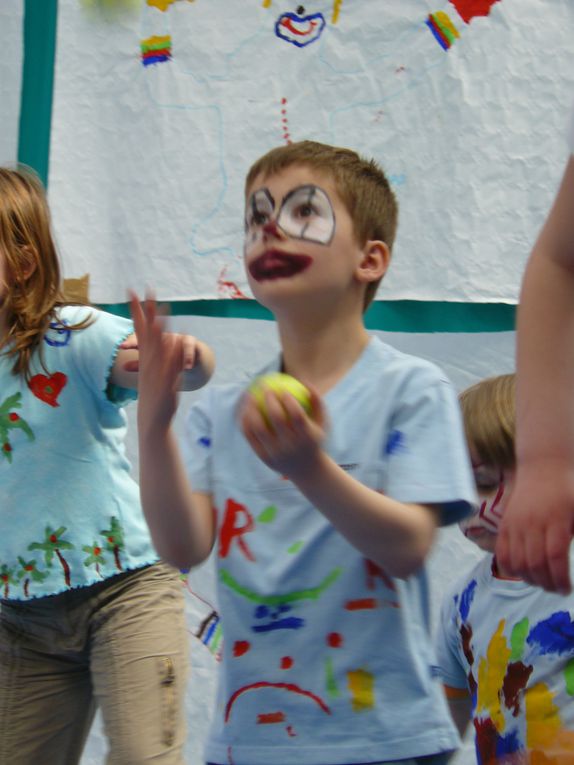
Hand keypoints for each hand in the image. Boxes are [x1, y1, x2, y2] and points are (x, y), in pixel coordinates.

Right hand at [129, 292, 193, 432]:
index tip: (131, 291)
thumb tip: (163, 338)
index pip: (139, 328)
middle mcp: (149, 360)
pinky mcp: (167, 382)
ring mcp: (158, 370)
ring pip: (159, 345)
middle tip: (147, 290)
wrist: (152, 420)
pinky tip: (178, 341)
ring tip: (161, 310)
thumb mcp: (153, 371)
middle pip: (148, 331)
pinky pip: (171, 364)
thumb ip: (157, 354)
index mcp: (145, 356)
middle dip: (147, 311)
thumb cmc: (154, 394)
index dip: (136, 310)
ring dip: (159, 329)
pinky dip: (173, 353)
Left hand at [239, 384, 326, 478]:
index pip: (297, 415)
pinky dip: (246, 421)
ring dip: (252, 409)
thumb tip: (305, 381)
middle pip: (277, 419)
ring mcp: (275, 453)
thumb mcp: (322, 423)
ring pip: (258, 428)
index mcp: (306, 437)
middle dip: (269, 399)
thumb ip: (316, 401)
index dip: (289, 400)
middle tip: (264, 387)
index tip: (282, 388)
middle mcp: (290, 446)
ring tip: (249, 395)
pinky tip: (244, 409)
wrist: (306, 470)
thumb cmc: (313, 439)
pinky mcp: (263, 457)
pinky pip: (250, 436)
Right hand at [496, 459, 573, 592]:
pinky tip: (521, 573)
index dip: (560, 578)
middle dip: (546, 583)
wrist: (543, 467)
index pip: (555, 557)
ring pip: (518, 562)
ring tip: (540, 583)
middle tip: (555, 589)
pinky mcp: (504, 525)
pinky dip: (509, 568)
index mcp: (556, 521)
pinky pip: (502, 553)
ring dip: (529, 579)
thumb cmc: (567, 489)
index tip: (566, 590)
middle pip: (535, 564)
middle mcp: (533, 524)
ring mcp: (516, 524)